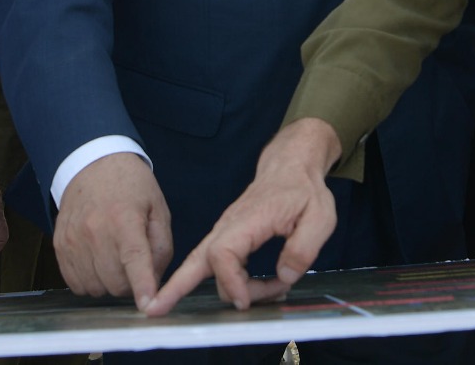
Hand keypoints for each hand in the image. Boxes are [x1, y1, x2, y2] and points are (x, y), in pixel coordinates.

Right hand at [54, 152, 172, 310]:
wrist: (93, 164)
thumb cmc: (131, 187)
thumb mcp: (158, 209)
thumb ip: (161, 248)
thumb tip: (153, 284)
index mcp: (125, 218)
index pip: (135, 260)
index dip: (143, 287)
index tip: (149, 307)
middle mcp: (95, 230)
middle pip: (115, 283)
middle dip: (130, 283)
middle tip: (133, 263)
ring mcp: (73, 239)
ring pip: (95, 288)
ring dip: (109, 283)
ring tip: (114, 258)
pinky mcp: (59, 246)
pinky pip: (75, 284)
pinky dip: (90, 281)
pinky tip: (98, 261)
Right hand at [147, 118, 341, 315]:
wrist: (290, 165)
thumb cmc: (303, 188)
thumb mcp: (320, 217)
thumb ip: (304, 249)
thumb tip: (284, 276)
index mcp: (249, 218)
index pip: (223, 254)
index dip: (231, 282)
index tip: (247, 301)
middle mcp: (229, 225)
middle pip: (196, 259)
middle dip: (175, 287)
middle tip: (154, 310)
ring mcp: (226, 231)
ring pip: (205, 265)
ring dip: (229, 289)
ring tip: (264, 297)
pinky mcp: (230, 238)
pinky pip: (218, 264)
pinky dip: (227, 282)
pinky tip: (248, 293)